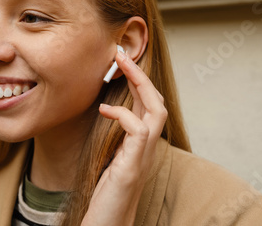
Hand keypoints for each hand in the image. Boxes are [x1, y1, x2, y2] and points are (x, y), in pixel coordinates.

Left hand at [81, 51, 167, 225]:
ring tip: (121, 65)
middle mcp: (147, 147)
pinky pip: (138, 131)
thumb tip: (106, 110)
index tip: (120, 61)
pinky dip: (122, 114)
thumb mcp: (110, 158)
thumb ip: (115, 137)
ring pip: (157, 111)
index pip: (147, 105)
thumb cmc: (107, 195)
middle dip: (141, 74)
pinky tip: (104, 110)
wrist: (108, 224)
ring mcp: (142, 157)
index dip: (138, 81)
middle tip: (121, 53)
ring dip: (140, 84)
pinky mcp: (132, 166)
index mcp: (140, 144)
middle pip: (157, 102)